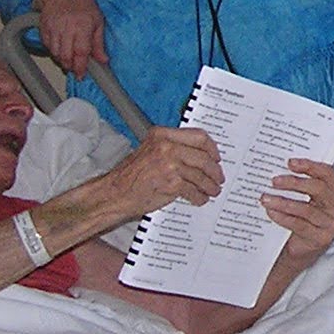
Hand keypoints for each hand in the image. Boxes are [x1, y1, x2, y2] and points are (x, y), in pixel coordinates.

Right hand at [33, 0, 107, 77]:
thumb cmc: (83, 5)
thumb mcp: (97, 22)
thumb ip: (99, 44)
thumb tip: (103, 60)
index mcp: (83, 25)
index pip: (81, 51)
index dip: (80, 66)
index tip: (81, 74)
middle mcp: (67, 25)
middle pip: (66, 55)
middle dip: (70, 66)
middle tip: (75, 68)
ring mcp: (53, 26)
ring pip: (54, 52)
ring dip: (61, 60)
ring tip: (68, 59)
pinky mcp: (43, 26)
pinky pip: (47, 45)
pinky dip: (53, 51)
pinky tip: (60, 49)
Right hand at [101, 126, 223, 215]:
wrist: (115, 193)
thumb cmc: (131, 175)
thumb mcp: (150, 151)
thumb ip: (171, 148)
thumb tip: (197, 155)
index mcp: (162, 135)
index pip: (198, 136)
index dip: (211, 148)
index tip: (216, 157)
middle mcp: (166, 146)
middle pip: (203, 156)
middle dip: (214, 170)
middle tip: (218, 177)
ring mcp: (169, 164)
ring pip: (200, 174)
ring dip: (209, 185)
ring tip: (212, 191)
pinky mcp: (171, 183)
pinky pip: (193, 190)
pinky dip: (199, 196)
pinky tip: (200, 199)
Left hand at [262, 158, 333, 273]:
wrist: (303, 246)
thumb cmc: (306, 218)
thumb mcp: (308, 198)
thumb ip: (303, 183)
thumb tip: (281, 167)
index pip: (328, 174)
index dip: (309, 166)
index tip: (290, 163)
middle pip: (318, 189)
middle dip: (294, 183)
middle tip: (275, 181)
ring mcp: (332, 224)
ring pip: (306, 209)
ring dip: (283, 202)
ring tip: (266, 198)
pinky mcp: (321, 238)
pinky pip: (299, 225)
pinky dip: (283, 217)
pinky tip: (271, 212)